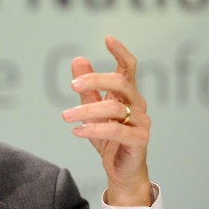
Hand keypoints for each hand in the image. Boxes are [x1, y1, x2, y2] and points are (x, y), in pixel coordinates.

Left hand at [62, 35, 151, 205]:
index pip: (129, 67)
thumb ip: (86, 88)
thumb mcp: (92, 110)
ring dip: (86, 110)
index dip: (120, 51)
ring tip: (65, 116)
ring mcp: (142, 122)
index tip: (107, 38)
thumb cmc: (108, 138)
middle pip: (121, 82)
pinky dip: (94, 129)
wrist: (121, 171)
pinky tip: (77, 131)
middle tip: (72, 85)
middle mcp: (138, 104)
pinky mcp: (140, 140)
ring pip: (115, 108)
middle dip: (95, 80)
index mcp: (128, 94)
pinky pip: (116, 130)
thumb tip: (78, 59)